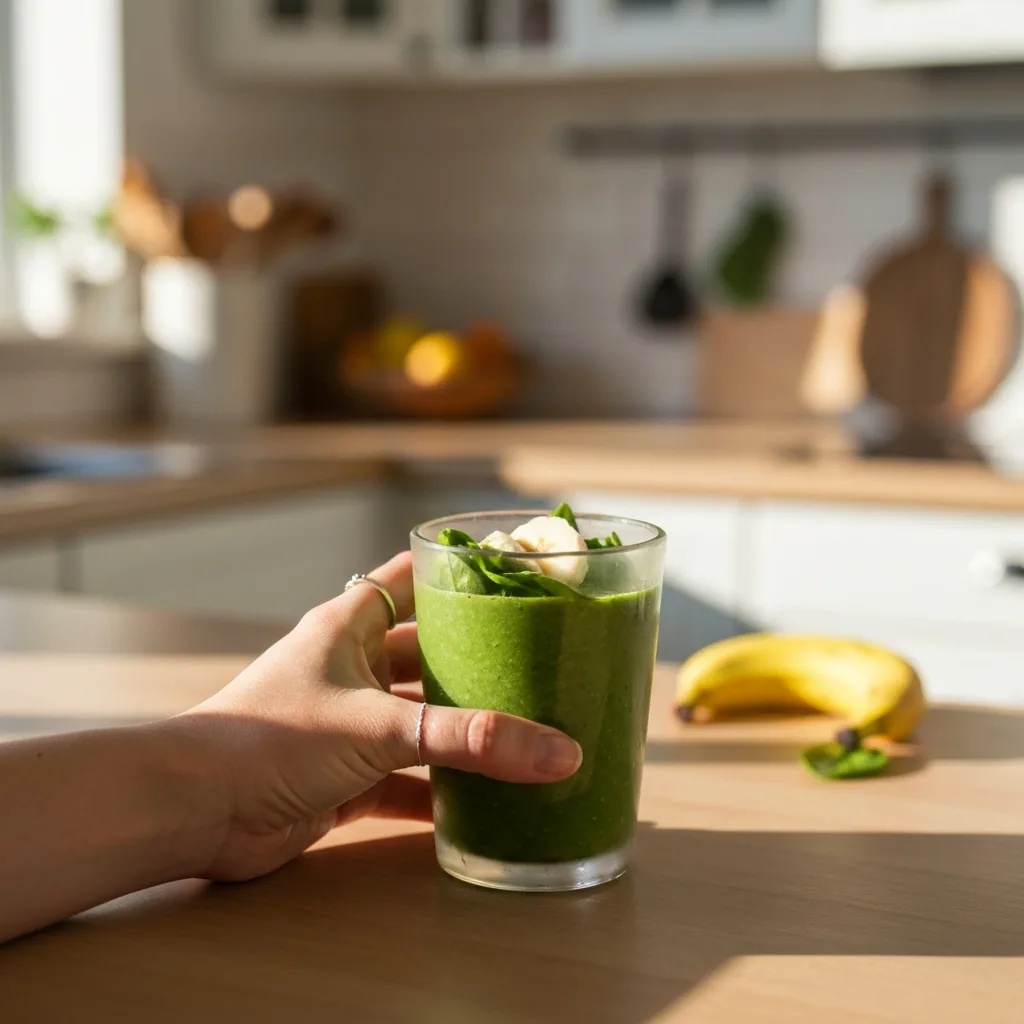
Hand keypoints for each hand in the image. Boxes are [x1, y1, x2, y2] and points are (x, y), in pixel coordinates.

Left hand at [174, 552, 582, 881]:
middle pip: (428, 654)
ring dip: (462, 732)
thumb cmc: (275, 738)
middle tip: (542, 668)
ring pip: (420, 720)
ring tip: (527, 735)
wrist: (193, 810)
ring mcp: (347, 724)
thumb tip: (561, 753)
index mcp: (352, 626)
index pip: (413, 577)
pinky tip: (484, 807)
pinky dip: (439, 795)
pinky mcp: (342, 778)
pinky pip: (404, 782)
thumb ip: (470, 740)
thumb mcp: (381, 729)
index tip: (518, 578)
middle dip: (479, 662)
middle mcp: (352, 667)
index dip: (460, 573)